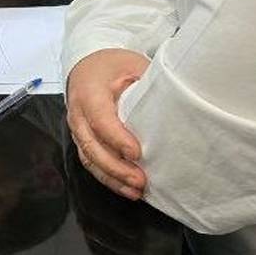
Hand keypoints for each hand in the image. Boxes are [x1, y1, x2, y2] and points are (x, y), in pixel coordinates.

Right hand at [66, 49, 149, 198]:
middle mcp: (78, 113)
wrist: (88, 64)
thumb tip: (177, 103)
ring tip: (136, 190)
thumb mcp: (132, 64)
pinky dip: (108, 178)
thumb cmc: (112, 65)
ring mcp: (78, 129)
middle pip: (91, 146)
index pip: (99, 118)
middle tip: (140, 180)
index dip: (117, 138)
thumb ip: (148, 83)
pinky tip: (127, 189)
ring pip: (90, 158)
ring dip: (112, 177)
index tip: (137, 152)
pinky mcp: (83, 140)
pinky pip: (91, 163)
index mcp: (89, 90)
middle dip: (115, 167)